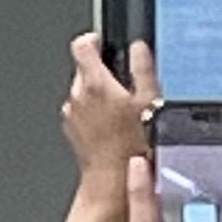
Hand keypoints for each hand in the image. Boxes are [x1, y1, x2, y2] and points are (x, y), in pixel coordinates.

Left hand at [62, 31, 157, 195]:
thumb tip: (138, 48)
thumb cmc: (132, 146)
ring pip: (83, 91)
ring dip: (98, 95)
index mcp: (95, 82)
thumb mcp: (150, 102)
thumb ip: (142, 69)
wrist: (112, 181)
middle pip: (83, 68)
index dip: (94, 41)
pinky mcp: (71, 128)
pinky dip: (93, 112)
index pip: (82, 45)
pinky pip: (81, 110)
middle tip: (125, 88)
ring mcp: (71, 112)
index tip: (104, 44)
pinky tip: (112, 126)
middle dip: (102, 73)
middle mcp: (77, 94)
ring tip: (122, 112)